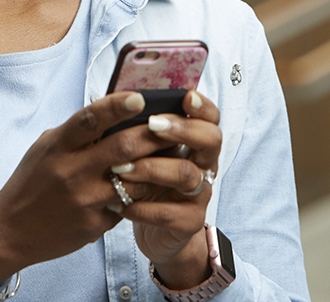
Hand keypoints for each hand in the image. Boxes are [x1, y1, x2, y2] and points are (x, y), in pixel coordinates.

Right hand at [0, 91, 172, 283]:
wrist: (11, 230)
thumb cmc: (32, 181)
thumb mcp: (47, 148)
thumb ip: (77, 132)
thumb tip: (111, 109)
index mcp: (58, 147)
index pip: (90, 120)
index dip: (116, 106)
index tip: (139, 97)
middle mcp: (72, 172)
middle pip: (123, 148)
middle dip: (152, 134)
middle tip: (173, 124)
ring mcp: (85, 200)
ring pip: (135, 180)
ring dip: (156, 167)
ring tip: (173, 154)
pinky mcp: (94, 224)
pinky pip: (127, 205)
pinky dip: (139, 194)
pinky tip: (149, 187)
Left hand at [110, 90, 221, 289]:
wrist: (155, 232)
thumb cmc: (146, 182)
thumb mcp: (146, 153)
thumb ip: (141, 130)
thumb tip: (119, 100)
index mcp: (195, 143)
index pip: (210, 118)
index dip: (202, 106)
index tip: (186, 96)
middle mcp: (203, 165)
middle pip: (210, 140)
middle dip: (182, 129)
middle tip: (152, 125)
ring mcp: (199, 194)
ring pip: (185, 174)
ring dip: (151, 168)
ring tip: (119, 168)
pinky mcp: (188, 222)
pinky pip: (169, 214)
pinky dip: (141, 208)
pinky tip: (119, 203)